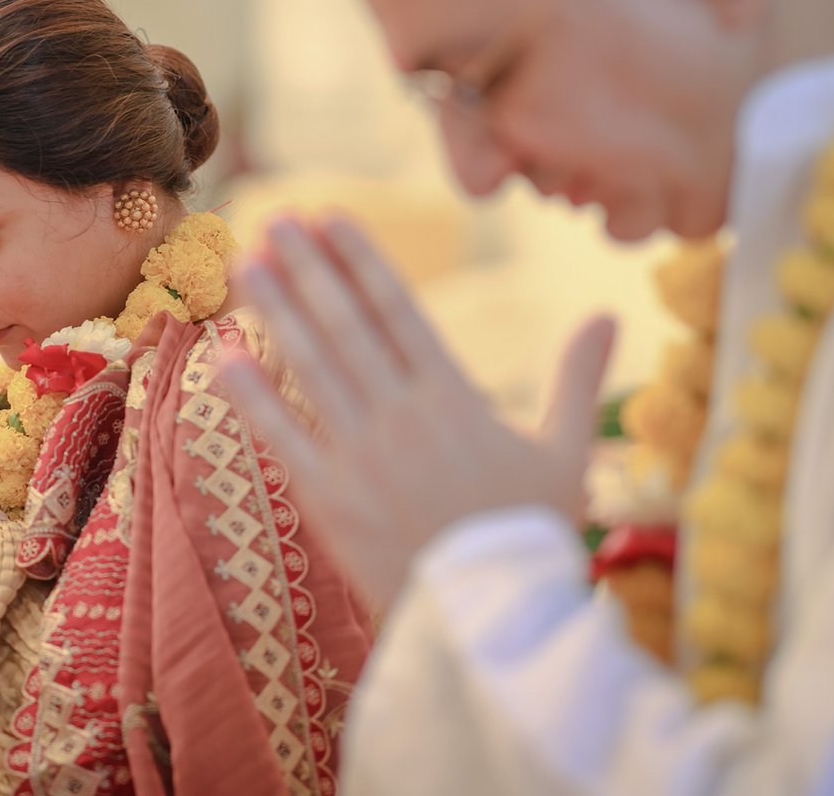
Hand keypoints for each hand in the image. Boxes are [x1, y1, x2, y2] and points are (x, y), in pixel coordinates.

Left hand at [217, 215, 614, 608]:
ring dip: (276, 309)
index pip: (399, 309)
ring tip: (246, 262)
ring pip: (310, 366)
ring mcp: (361, 454)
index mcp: (454, 396)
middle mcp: (402, 414)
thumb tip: (609, 315)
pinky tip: (224, 353)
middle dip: (309, 267)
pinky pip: (281, 436)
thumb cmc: (533, 533)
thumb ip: (577, 378)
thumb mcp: (566, 451)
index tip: (331, 216)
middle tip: (275, 218)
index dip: (361, 258)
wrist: (495, 618)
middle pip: (346, 324)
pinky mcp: (329, 499)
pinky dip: (251, 394)